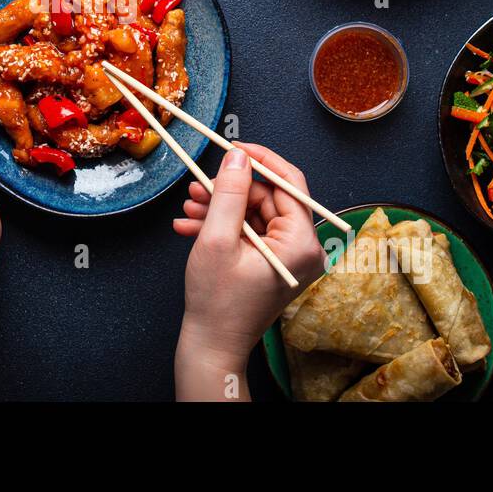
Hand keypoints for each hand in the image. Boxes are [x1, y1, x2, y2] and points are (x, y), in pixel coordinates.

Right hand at [174, 143, 324, 392]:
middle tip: (198, 184)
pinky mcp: (273, 262)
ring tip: (190, 208)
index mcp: (301, 243)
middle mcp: (303, 249)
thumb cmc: (217, 303)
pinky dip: (223, 227)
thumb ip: (230, 192)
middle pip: (268, 198)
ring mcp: (288, 257)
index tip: (233, 147)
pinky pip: (250, 231)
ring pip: (254, 213)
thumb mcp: (218, 239)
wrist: (212, 345)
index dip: (259, 160)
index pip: (289, 183)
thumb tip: (238, 157)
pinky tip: (192, 227)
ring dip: (220, 209)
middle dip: (229, 190)